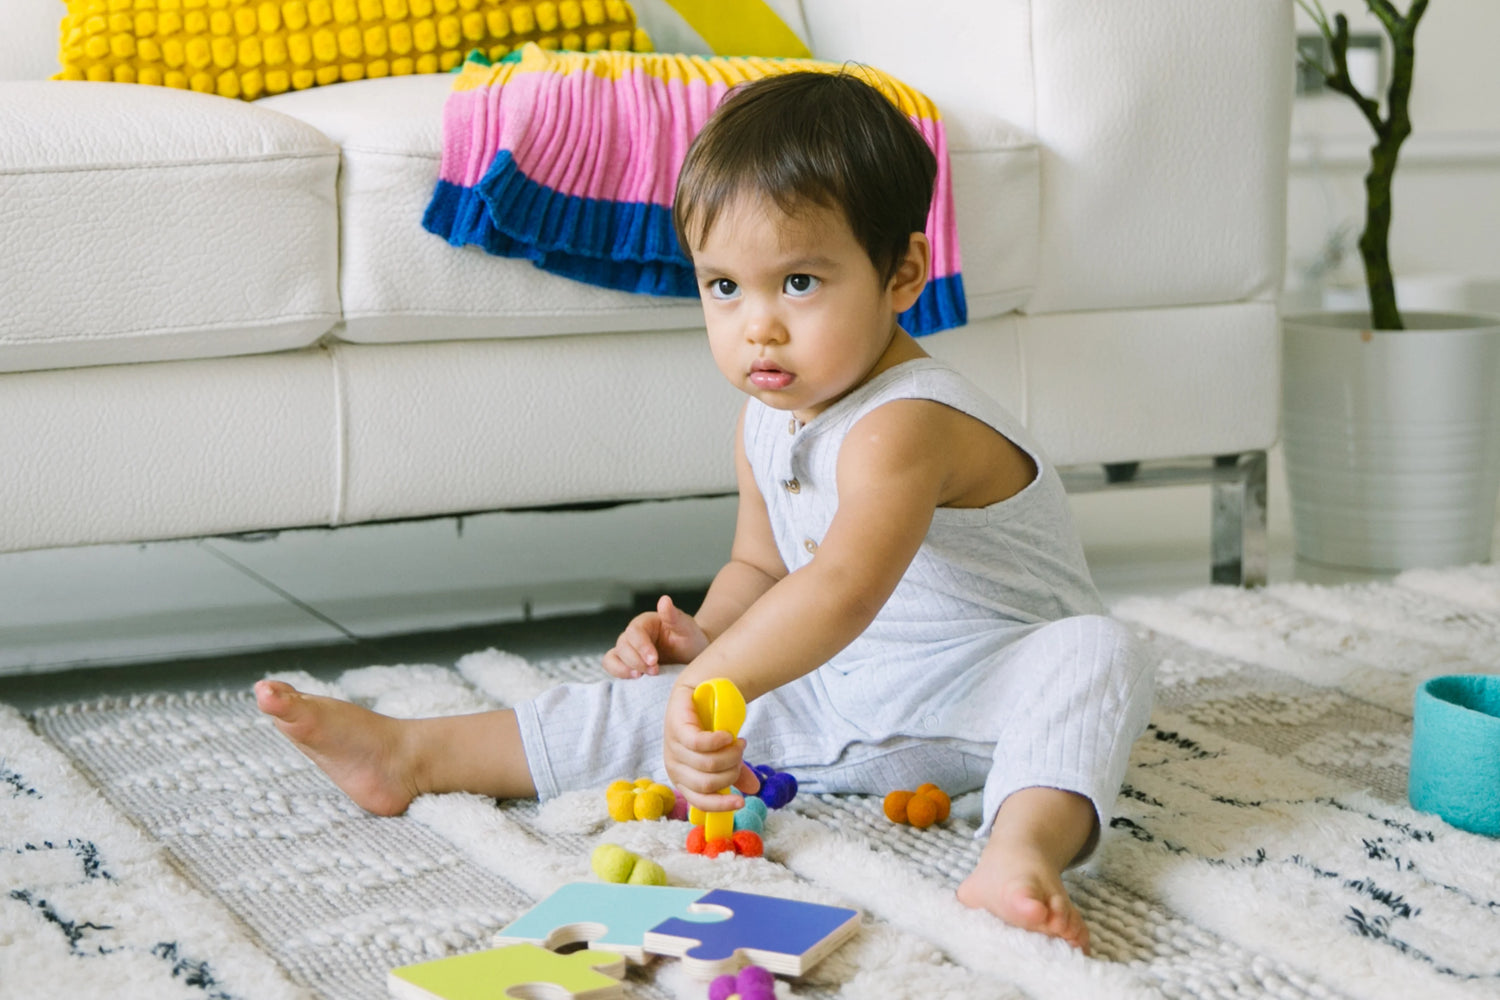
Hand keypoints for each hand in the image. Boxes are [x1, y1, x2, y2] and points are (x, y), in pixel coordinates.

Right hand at [603, 595, 708, 678]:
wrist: (692, 656)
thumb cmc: (689, 639)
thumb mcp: (686, 627)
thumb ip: (673, 616)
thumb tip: (664, 600)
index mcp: (646, 622)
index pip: (635, 632)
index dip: (641, 647)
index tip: (654, 660)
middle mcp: (634, 635)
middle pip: (623, 645)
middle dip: (636, 660)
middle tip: (655, 670)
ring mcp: (628, 650)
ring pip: (614, 657)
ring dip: (624, 668)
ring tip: (640, 676)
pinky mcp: (627, 664)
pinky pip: (612, 666)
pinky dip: (618, 673)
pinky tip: (634, 678)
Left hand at [662, 682, 759, 812]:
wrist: (699, 695)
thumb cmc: (709, 729)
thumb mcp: (724, 754)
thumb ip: (736, 772)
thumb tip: (754, 789)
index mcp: (684, 781)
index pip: (700, 802)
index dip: (720, 805)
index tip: (742, 802)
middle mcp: (675, 768)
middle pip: (708, 783)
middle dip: (731, 771)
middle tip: (740, 753)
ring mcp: (673, 748)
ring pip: (707, 765)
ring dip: (730, 755)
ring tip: (738, 742)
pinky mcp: (677, 729)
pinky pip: (699, 743)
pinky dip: (718, 741)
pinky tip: (727, 735)